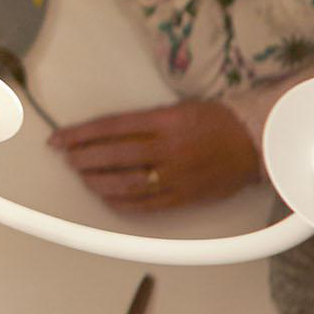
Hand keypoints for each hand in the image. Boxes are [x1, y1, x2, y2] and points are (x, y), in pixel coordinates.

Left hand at [52, 100, 260, 210]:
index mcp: (167, 121)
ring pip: (125, 183)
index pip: (112, 127)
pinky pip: (144, 205)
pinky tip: (105, 196)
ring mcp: (176, 176)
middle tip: (67, 158)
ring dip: (97, 182)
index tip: (58, 139)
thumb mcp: (178, 109)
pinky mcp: (183, 197)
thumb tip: (101, 133)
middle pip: (114, 155)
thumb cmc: (215, 122)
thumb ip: (143, 121)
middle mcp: (170, 149)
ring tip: (83, 177)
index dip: (80, 134)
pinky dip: (120, 202)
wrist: (254, 143)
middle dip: (83, 158)